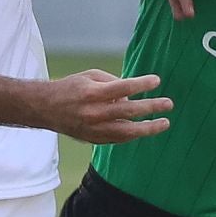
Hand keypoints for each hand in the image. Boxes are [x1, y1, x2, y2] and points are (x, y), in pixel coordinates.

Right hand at [35, 69, 172, 143]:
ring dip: (148, 128)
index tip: (157, 81)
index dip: (141, 84)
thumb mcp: (90, 77)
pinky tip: (146, 129)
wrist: (46, 109)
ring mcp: (93, 129)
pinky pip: (119, 139)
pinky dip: (133, 134)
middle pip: (128, 111)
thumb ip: (113, 83)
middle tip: (169, 103)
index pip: (122, 87)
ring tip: (164, 123)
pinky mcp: (93, 139)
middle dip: (151, 107)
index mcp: (92, 93)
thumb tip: (133, 94)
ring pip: (126, 131)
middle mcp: (93, 113)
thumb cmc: (71, 88)